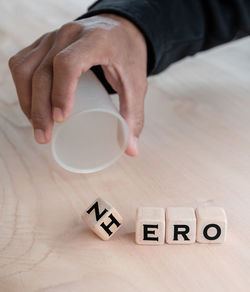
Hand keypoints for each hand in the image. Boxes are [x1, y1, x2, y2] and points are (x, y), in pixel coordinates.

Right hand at [8, 14, 147, 155]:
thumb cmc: (128, 57)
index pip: (68, 63)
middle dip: (39, 108)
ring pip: (25, 68)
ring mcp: (52, 36)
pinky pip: (21, 63)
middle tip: (44, 136)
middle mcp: (69, 34)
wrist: (120, 31)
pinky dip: (21, 87)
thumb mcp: (137, 84)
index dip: (61, 91)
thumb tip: (131, 151)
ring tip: (38, 127)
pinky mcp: (43, 43)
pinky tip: (31, 106)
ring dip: (27, 101)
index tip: (62, 119)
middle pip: (42, 71)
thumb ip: (135, 116)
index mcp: (95, 40)